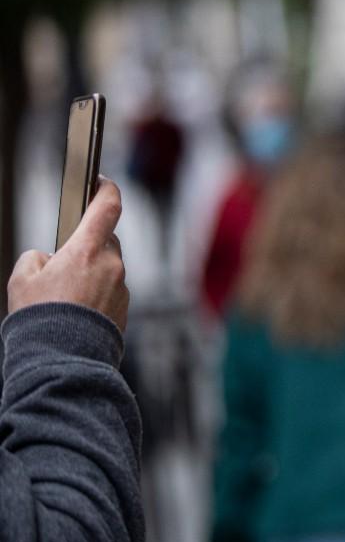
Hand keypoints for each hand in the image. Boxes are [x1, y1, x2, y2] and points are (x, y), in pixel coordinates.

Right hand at [7, 177, 128, 330]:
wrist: (63, 359)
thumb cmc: (42, 319)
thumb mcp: (22, 279)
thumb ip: (37, 258)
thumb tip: (50, 259)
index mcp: (87, 251)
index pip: (107, 207)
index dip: (106, 189)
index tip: (101, 182)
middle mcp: (111, 266)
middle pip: (105, 241)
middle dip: (86, 245)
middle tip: (62, 263)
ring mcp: (121, 288)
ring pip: (107, 268)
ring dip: (90, 274)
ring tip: (64, 296)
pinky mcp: (125, 308)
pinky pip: (111, 291)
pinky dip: (97, 294)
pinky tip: (77, 310)